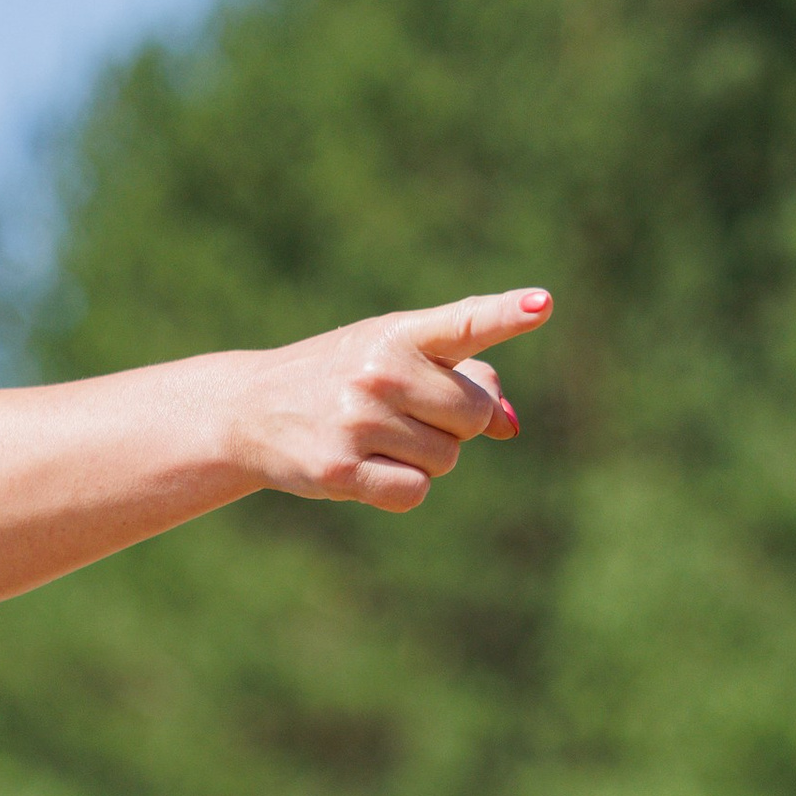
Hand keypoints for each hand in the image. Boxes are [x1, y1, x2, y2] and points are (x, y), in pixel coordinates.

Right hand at [233, 290, 552, 514]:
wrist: (253, 409)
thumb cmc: (344, 379)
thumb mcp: (398, 358)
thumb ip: (465, 377)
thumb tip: (510, 424)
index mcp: (400, 331)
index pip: (465, 323)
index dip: (507, 314)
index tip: (543, 304)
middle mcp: (380, 369)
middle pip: (473, 416)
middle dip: (455, 426)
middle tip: (409, 415)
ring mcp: (359, 419)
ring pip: (447, 459)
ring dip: (426, 458)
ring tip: (380, 438)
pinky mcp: (341, 468)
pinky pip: (414, 491)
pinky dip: (404, 488)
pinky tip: (370, 469)